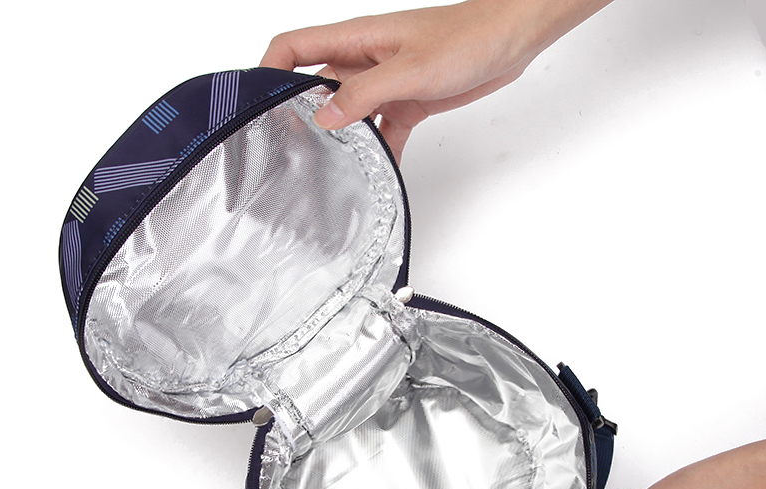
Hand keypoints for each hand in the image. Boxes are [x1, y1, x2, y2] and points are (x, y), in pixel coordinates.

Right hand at [260, 0, 612, 159]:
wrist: (510, 39)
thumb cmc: (466, 38)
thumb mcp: (409, 69)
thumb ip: (364, 93)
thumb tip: (324, 116)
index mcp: (356, 41)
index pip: (295, 47)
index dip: (269, 69)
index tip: (256, 101)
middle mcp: (364, 60)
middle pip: (318, 86)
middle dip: (302, 116)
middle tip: (291, 152)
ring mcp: (385, 82)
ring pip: (350, 114)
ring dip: (342, 139)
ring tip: (329, 171)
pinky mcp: (407, 101)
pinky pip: (383, 131)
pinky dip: (380, 151)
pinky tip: (378, 174)